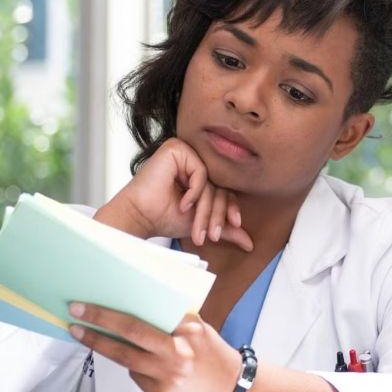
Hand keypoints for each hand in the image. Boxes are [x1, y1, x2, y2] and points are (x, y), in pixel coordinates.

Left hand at [67, 302, 244, 391]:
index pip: (143, 317)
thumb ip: (171, 318)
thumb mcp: (198, 328)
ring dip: (99, 344)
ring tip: (81, 333)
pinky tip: (132, 360)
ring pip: (125, 358)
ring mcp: (168, 375)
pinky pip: (136, 375)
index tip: (88, 304)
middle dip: (98, 322)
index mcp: (188, 330)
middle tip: (76, 312)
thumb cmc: (211, 353)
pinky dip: (131, 365)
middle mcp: (178, 352)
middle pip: (130, 334)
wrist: (230, 388)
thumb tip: (132, 305)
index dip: (111, 312)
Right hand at [93, 138, 253, 250]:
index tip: (234, 225)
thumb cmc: (163, 217)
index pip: (224, 188)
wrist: (140, 217)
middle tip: (212, 235)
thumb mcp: (202, 222)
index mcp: (199, 174)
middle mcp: (193, 160)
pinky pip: (201, 171)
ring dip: (205, 210)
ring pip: (211, 182)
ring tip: (197, 229)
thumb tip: (250, 243)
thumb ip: (227, 228)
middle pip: (219, 186)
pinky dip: (195, 191)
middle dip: (216, 215)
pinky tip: (183, 204)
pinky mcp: (176, 148)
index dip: (230, 208)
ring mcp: (186, 153)